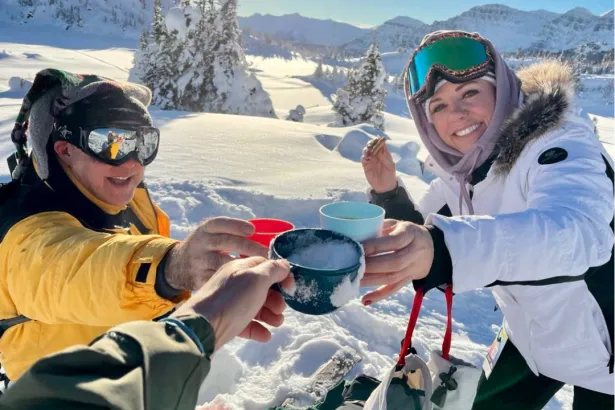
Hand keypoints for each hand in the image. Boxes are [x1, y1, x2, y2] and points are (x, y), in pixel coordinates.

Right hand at [164, 217, 268, 290]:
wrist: (177, 266)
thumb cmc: (207, 248)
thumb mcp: (211, 235)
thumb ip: (232, 234)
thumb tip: (265, 235)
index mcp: (205, 230)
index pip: (220, 223)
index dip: (236, 225)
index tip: (252, 230)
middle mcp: (200, 244)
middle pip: (224, 242)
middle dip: (247, 247)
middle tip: (266, 254)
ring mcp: (198, 262)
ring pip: (222, 263)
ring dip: (243, 267)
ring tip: (261, 269)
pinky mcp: (198, 280)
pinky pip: (218, 281)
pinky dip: (234, 283)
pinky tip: (249, 284)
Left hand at [172, 257, 293, 350]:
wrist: (201, 327)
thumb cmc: (232, 299)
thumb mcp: (256, 279)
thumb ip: (272, 270)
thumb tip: (284, 265)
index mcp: (240, 268)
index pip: (264, 264)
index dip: (281, 274)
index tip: (291, 287)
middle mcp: (234, 283)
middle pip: (261, 287)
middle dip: (276, 298)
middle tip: (281, 308)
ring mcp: (229, 303)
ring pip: (255, 306)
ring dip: (269, 314)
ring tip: (277, 323)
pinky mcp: (226, 322)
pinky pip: (245, 323)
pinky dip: (257, 329)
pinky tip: (266, 336)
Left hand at [360, 220, 433, 303]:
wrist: (433, 247)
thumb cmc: (407, 233)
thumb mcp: (397, 224)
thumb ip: (380, 227)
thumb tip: (358, 234)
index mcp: (410, 234)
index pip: (394, 241)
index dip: (375, 246)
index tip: (358, 248)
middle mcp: (414, 252)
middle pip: (394, 262)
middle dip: (372, 265)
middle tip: (353, 265)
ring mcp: (412, 268)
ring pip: (392, 278)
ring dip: (371, 280)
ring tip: (353, 279)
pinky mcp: (409, 279)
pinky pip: (394, 289)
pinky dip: (379, 295)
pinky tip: (365, 299)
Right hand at [361, 137, 396, 193]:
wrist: (385, 186)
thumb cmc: (390, 175)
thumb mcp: (391, 165)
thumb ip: (386, 156)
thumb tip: (381, 147)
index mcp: (383, 154)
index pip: (380, 144)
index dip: (378, 141)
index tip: (378, 138)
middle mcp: (376, 155)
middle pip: (372, 146)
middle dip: (370, 143)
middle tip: (371, 144)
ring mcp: (370, 160)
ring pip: (366, 151)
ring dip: (366, 149)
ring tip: (368, 151)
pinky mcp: (366, 165)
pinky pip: (363, 159)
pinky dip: (364, 157)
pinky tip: (367, 158)